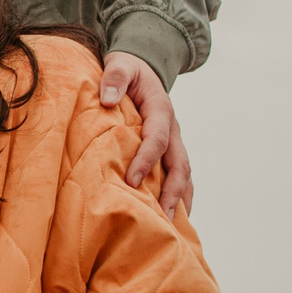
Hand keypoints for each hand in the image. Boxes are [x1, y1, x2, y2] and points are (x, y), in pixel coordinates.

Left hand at [99, 51, 193, 216]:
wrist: (142, 68)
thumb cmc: (127, 70)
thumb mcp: (120, 64)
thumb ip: (114, 77)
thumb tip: (107, 99)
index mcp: (161, 109)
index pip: (157, 139)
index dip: (147, 160)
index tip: (133, 181)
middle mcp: (173, 129)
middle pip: (180, 164)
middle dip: (172, 191)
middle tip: (161, 217)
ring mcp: (174, 141)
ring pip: (184, 174)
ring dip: (179, 200)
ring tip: (170, 227)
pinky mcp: (170, 150)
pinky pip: (179, 176)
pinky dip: (179, 197)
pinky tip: (171, 218)